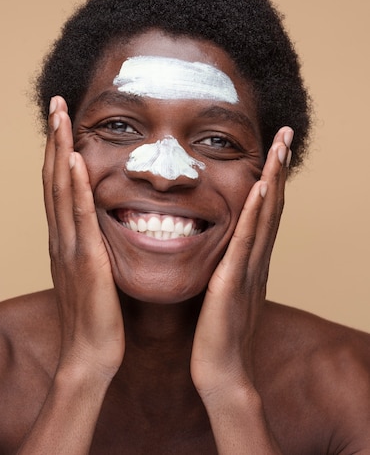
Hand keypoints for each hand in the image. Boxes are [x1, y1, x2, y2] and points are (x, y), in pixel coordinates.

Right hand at [43, 96, 124, 379]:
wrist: (93, 352)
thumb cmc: (98, 313)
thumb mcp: (93, 269)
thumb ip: (93, 243)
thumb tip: (103, 222)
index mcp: (65, 237)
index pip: (58, 185)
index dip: (57, 150)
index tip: (62, 120)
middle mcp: (61, 235)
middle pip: (52, 177)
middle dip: (54, 138)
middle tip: (56, 104)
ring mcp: (69, 245)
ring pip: (59, 189)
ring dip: (59, 149)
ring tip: (60, 116)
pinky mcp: (84, 257)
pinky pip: (78, 215)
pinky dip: (74, 185)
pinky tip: (74, 159)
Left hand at [190, 127, 292, 399]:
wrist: (222, 370)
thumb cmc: (219, 331)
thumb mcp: (226, 288)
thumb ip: (229, 265)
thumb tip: (225, 245)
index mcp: (252, 259)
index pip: (266, 211)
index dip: (273, 178)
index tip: (276, 148)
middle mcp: (256, 259)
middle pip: (273, 205)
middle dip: (279, 168)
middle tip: (286, 135)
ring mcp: (249, 268)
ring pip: (265, 217)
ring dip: (273, 180)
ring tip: (280, 148)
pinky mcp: (234, 280)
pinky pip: (246, 242)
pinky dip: (256, 214)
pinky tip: (260, 188)